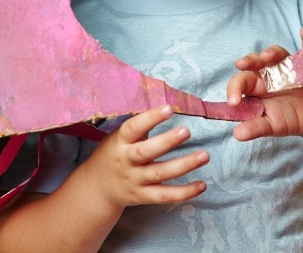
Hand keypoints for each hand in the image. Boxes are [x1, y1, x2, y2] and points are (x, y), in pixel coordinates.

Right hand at [84, 105, 208, 210]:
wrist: (98, 188)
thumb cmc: (114, 154)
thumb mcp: (119, 137)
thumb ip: (140, 126)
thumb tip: (165, 105)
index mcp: (119, 142)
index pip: (133, 128)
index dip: (150, 118)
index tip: (168, 108)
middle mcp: (126, 161)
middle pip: (146, 152)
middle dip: (167, 141)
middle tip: (187, 131)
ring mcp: (135, 180)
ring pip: (160, 174)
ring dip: (184, 165)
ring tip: (204, 155)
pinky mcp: (144, 196)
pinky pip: (165, 196)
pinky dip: (184, 192)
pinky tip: (202, 185)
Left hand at [226, 27, 302, 141]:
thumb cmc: (289, 119)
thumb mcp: (272, 126)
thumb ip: (255, 128)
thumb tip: (236, 135)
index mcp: (256, 87)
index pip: (241, 82)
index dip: (234, 89)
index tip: (233, 102)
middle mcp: (269, 73)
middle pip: (256, 62)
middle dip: (249, 61)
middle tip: (242, 64)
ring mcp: (288, 66)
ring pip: (277, 53)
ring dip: (272, 52)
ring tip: (269, 56)